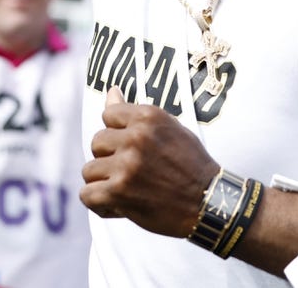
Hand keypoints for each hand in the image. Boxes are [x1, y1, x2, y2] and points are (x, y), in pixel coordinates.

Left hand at [80, 86, 217, 237]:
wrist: (210, 203)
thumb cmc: (192, 165)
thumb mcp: (170, 128)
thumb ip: (136, 114)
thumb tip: (111, 91)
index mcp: (148, 117)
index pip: (108, 115)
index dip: (118, 134)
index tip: (132, 148)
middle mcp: (135, 137)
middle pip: (96, 142)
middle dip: (109, 158)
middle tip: (131, 172)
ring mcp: (126, 165)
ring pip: (89, 170)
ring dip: (104, 182)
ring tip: (126, 189)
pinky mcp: (119, 192)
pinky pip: (87, 195)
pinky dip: (99, 204)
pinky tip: (117, 205)